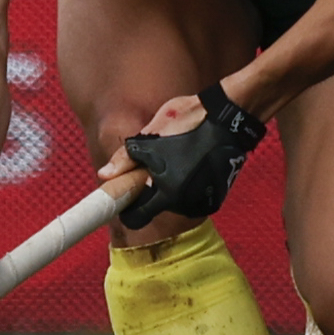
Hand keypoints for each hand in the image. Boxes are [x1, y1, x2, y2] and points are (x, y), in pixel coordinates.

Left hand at [104, 83, 267, 226]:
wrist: (229, 117)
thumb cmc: (187, 120)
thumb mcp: (151, 135)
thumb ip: (127, 158)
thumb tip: (104, 175)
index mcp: (166, 190)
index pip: (137, 217)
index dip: (129, 206)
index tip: (128, 193)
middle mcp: (185, 202)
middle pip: (158, 206)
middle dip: (154, 191)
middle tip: (158, 165)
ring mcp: (203, 201)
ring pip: (176, 202)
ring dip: (173, 188)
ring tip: (180, 160)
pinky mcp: (217, 197)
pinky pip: (193, 198)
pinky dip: (190, 187)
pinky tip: (195, 164)